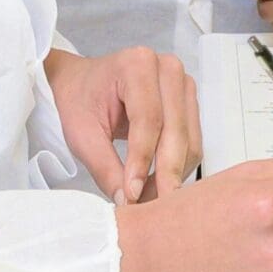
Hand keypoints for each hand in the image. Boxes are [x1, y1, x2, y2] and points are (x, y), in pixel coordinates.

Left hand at [44, 46, 197, 206]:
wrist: (83, 83)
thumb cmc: (79, 100)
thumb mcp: (81, 133)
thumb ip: (104, 167)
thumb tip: (127, 201)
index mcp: (137, 65)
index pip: (148, 119)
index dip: (142, 160)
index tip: (133, 193)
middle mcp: (168, 69)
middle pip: (175, 131)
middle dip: (163, 173)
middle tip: (149, 206)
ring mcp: (183, 85)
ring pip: (189, 141)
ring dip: (172, 174)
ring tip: (148, 198)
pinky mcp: (189, 104)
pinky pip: (192, 143)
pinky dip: (177, 167)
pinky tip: (157, 183)